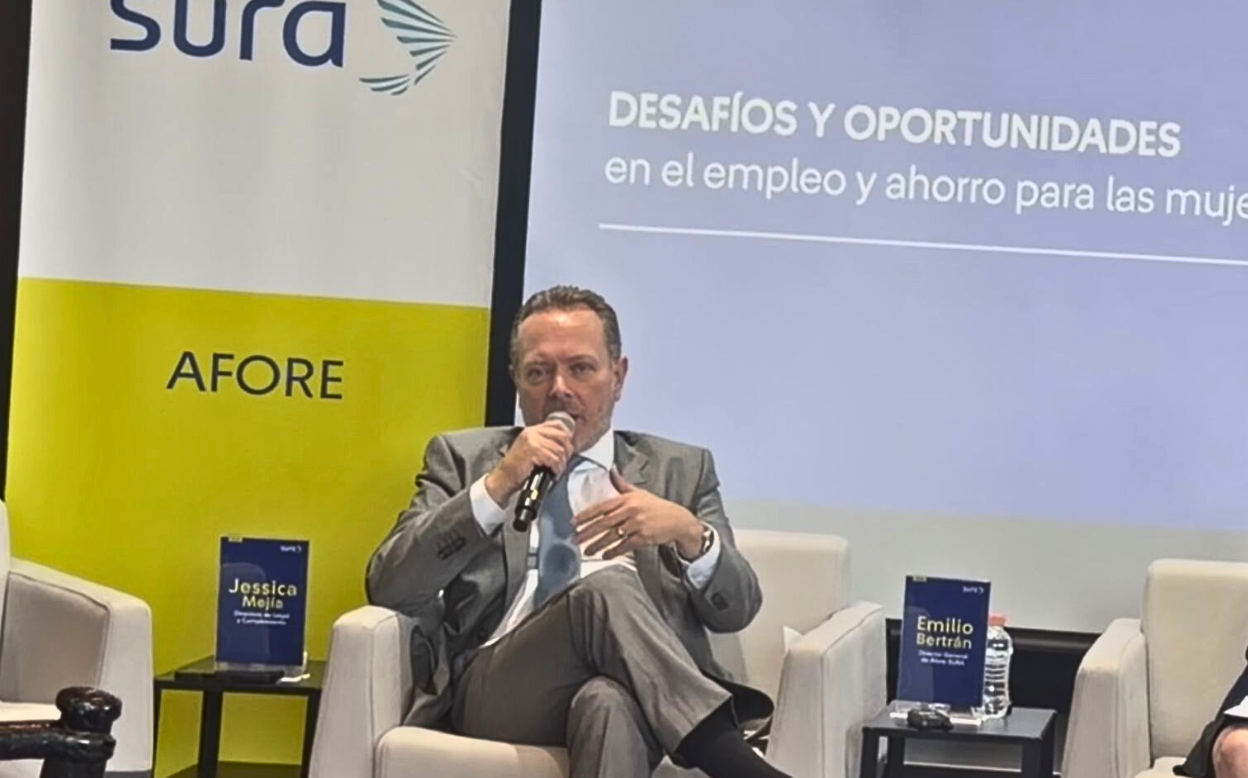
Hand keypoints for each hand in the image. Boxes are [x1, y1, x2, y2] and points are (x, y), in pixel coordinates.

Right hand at [484, 420, 574, 505]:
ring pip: (560, 450)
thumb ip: (544, 443)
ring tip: (556, 471)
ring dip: (561, 464)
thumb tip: (566, 445)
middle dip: (567, 451)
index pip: (558, 425)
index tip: (567, 449)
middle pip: (562, 436)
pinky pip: (554, 459)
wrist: (503, 478)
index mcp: (532, 430)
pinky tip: (553, 474)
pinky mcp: (533, 450)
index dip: (567, 437)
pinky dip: (556, 468)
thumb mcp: (531, 449)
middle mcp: (532, 432)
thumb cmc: (518, 468)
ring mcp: (532, 440)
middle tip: (563, 462)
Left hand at [573, 468, 703, 558]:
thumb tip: (611, 470)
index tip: (574, 522)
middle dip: (588, 532)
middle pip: (604, 522)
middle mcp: (631, 510)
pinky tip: (605, 556)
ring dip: (598, 544)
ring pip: (613, 536)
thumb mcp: (639, 492)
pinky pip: (625, 545)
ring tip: (587, 551)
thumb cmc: (656, 506)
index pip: (602, 507)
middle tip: (575, 539)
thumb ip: (622, 484)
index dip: (587, 515)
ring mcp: (637, 524)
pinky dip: (614, 551)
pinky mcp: (644, 537)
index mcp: (627, 499)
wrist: (678, 520)